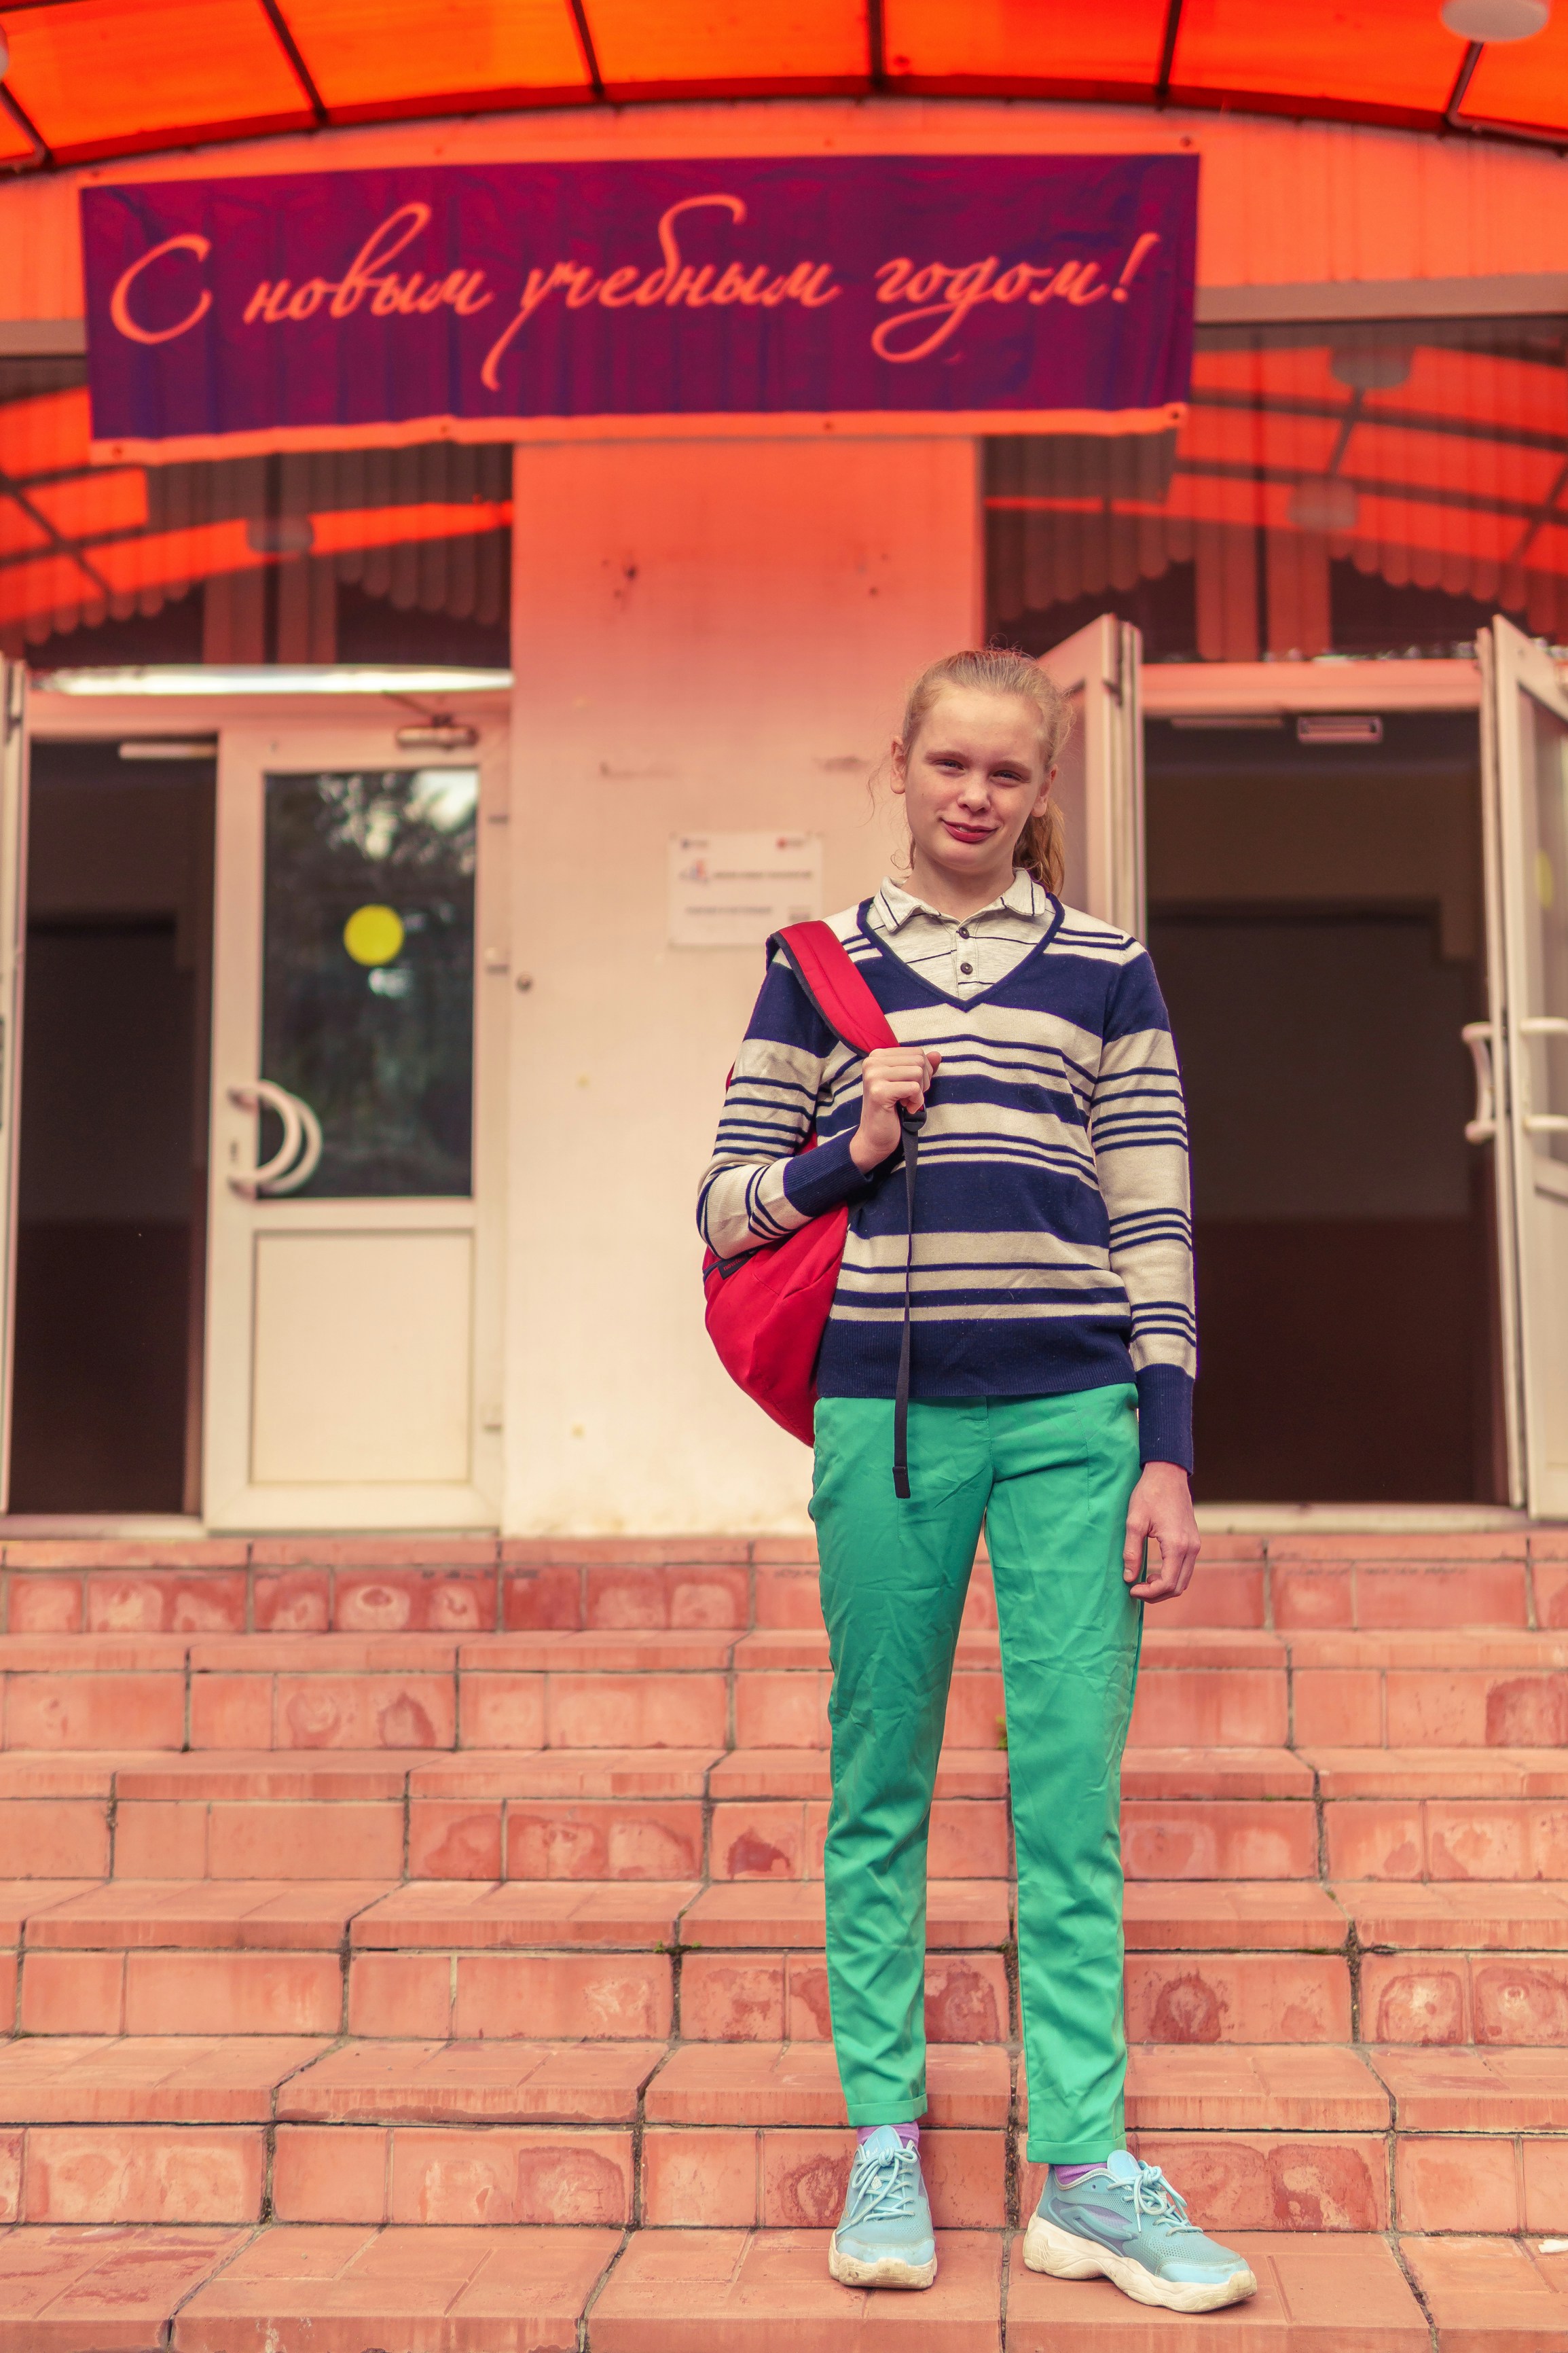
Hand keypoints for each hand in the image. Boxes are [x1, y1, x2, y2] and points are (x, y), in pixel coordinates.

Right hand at [849, 1046, 941, 1172]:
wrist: (875, 1137)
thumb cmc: (891, 1110)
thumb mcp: (908, 1083)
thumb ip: (921, 1068)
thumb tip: (937, 1054)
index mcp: (877, 1056)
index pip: (916, 1052)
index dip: (924, 1071)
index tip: (911, 1088)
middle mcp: (872, 1062)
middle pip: (919, 1060)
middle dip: (923, 1081)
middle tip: (911, 1097)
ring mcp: (874, 1076)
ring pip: (918, 1072)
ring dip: (919, 1092)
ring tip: (907, 1102)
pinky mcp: (879, 1092)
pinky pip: (914, 1088)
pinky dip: (917, 1101)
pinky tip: (906, 1109)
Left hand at [1123, 1461, 1199, 1602]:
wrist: (1168, 1474)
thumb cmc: (1149, 1494)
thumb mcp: (1134, 1521)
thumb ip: (1131, 1552)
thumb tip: (1129, 1578)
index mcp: (1177, 1545)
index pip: (1167, 1583)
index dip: (1149, 1593)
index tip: (1131, 1589)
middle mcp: (1191, 1548)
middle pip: (1178, 1587)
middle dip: (1157, 1594)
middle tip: (1136, 1590)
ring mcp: (1195, 1544)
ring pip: (1184, 1580)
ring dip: (1165, 1587)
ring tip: (1144, 1581)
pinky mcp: (1194, 1541)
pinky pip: (1186, 1568)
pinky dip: (1172, 1576)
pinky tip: (1155, 1571)